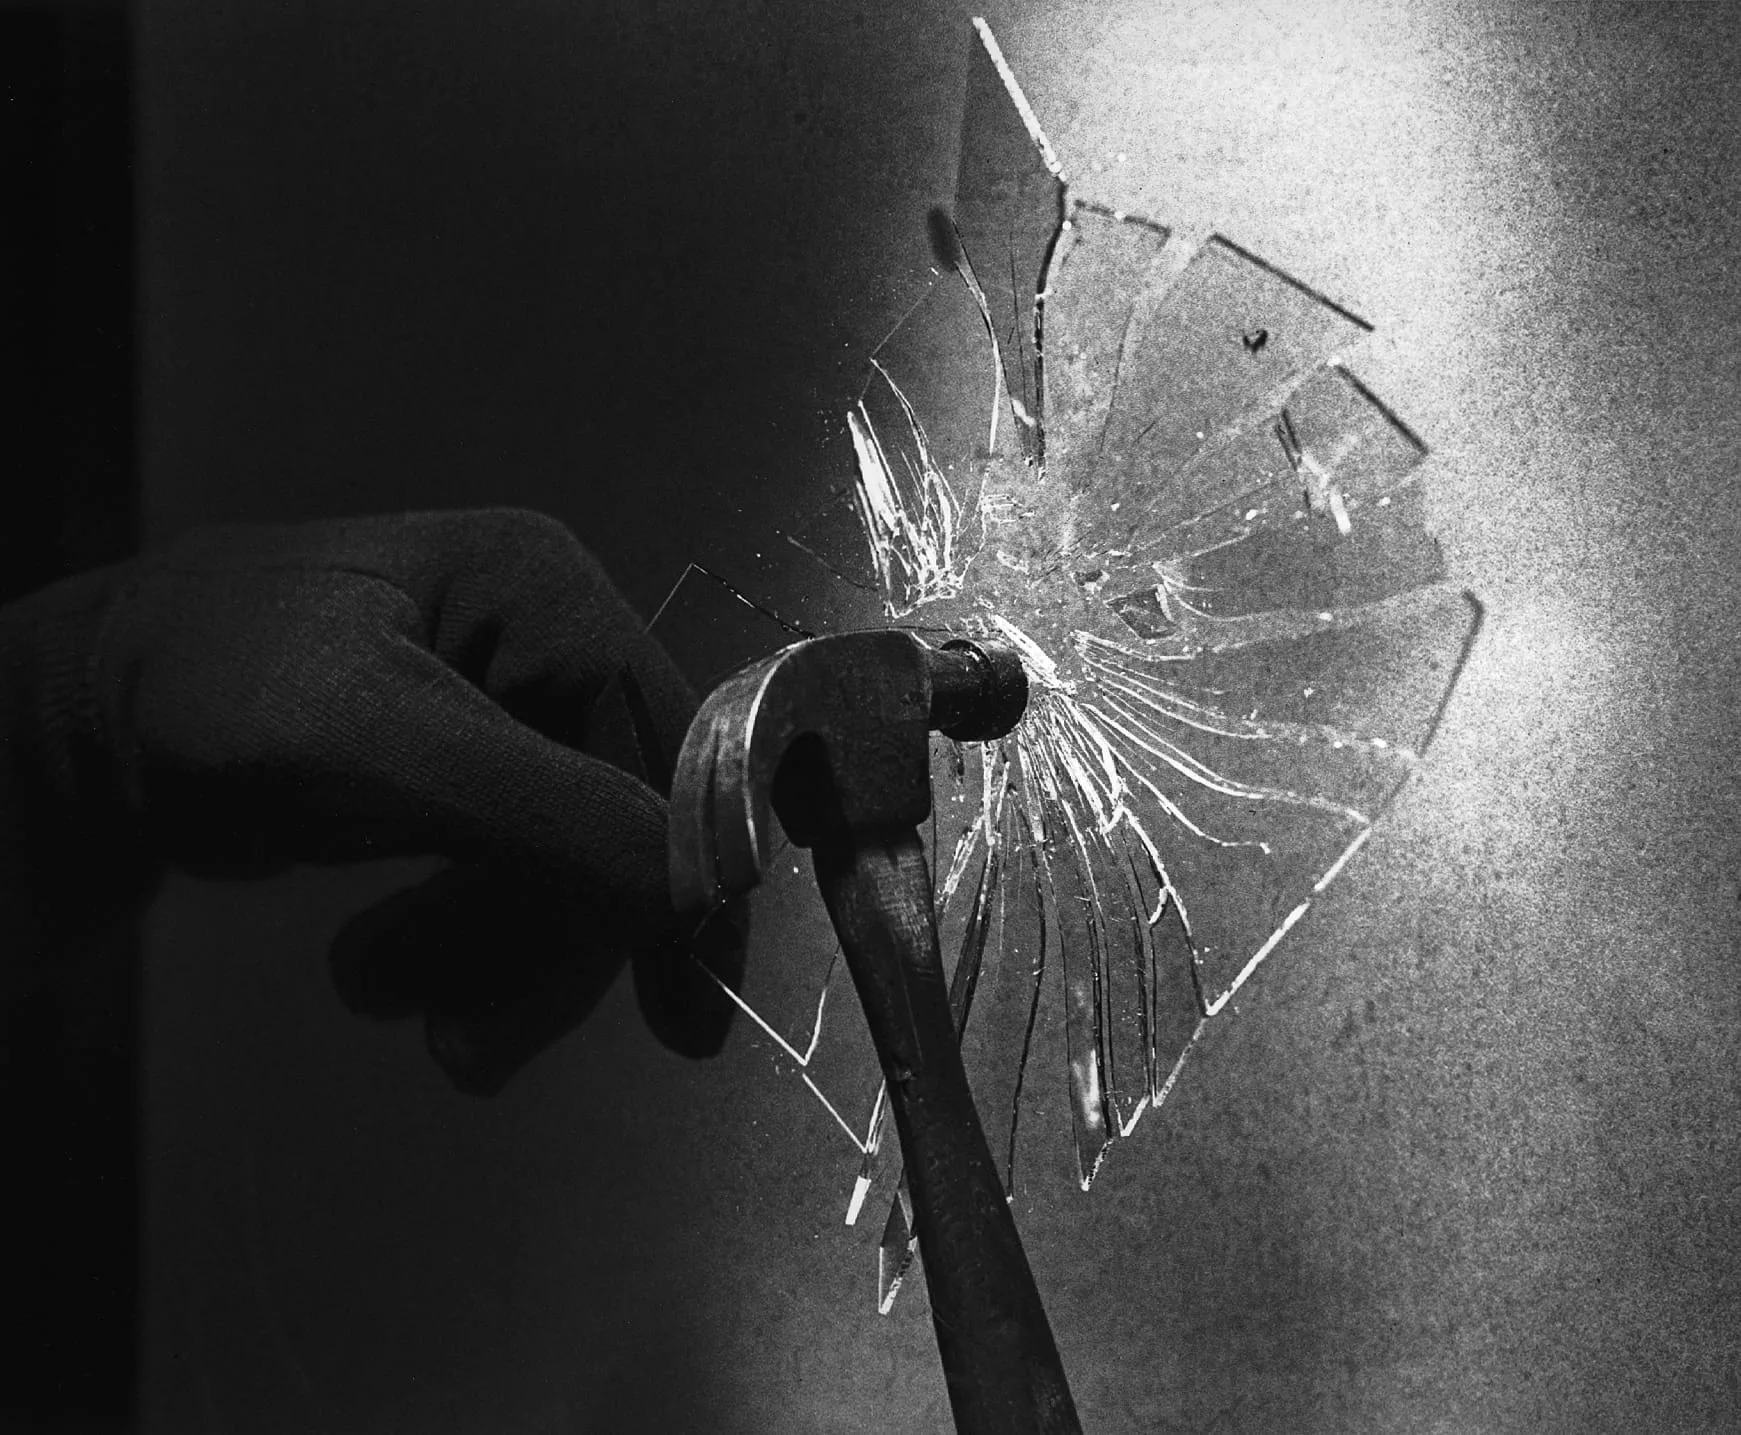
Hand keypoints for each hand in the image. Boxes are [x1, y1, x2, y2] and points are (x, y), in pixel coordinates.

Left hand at [4, 508, 741, 1090]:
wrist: (83, 728)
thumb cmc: (207, 690)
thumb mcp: (371, 738)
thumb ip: (538, 807)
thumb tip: (692, 892)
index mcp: (547, 597)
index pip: (675, 747)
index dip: (684, 874)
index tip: (684, 1004)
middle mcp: (547, 652)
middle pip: (626, 828)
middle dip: (550, 947)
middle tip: (466, 1049)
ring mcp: (511, 726)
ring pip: (573, 878)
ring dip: (492, 964)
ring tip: (379, 993)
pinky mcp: (471, 792)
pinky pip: (516, 895)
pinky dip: (466, 956)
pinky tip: (385, 977)